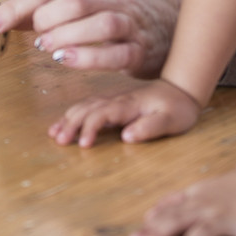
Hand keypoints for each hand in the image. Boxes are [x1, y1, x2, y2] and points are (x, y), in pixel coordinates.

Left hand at [0, 0, 180, 76]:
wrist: (176, 19)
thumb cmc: (121, 9)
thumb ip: (52, 7)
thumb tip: (4, 18)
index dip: (15, 6)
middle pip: (75, 0)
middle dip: (46, 20)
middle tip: (35, 38)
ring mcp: (130, 22)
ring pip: (100, 24)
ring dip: (67, 37)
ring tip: (49, 50)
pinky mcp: (142, 50)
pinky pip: (118, 54)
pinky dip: (90, 59)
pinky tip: (68, 63)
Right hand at [49, 78, 200, 147]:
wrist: (181, 89)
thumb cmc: (177, 108)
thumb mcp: (171, 121)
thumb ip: (150, 127)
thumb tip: (126, 136)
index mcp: (129, 104)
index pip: (103, 114)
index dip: (91, 128)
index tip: (83, 145)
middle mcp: (117, 99)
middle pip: (88, 108)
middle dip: (72, 124)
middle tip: (60, 141)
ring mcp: (113, 99)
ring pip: (85, 105)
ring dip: (69, 118)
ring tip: (54, 134)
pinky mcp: (112, 102)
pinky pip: (88, 105)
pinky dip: (73, 113)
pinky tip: (64, 122)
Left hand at [127, 168, 235, 235]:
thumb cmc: (224, 192)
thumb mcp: (196, 194)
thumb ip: (174, 204)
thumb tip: (148, 216)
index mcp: (192, 201)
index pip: (167, 214)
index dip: (149, 228)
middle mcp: (206, 207)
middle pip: (179, 220)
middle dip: (158, 233)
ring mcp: (228, 216)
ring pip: (207, 229)